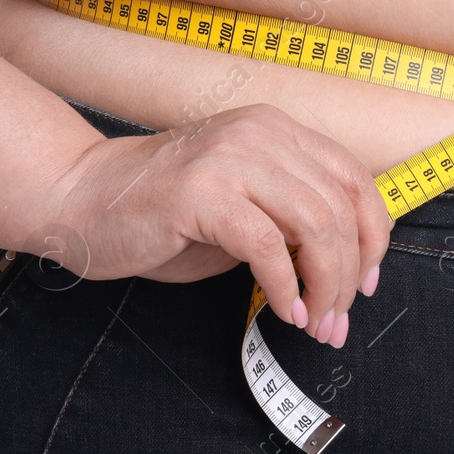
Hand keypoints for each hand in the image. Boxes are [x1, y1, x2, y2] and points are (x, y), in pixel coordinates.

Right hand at [44, 103, 391, 346]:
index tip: (367, 282)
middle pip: (339, 208)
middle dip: (348, 275)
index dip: (373, 235)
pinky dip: (286, 288)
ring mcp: (229, 159)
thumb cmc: (158, 210)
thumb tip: (342, 270)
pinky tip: (284, 312)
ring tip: (315, 322)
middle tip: (338, 320)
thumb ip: (288, 220)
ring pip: (314, 225)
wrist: (80, 197)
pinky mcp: (201, 193)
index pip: (353, 177)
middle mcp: (258, 134)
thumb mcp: (239, 203)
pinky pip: (267, 247)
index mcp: (273, 130)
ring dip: (324, 286)